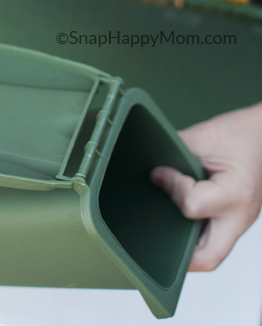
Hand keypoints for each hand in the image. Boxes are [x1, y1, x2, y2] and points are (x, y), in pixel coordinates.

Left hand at [150, 102, 261, 270]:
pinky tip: (178, 218)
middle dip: (178, 250)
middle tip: (155, 230)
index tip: (160, 173)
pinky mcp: (236, 222)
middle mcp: (241, 217)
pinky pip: (213, 239)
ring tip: (164, 224)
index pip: (192, 205)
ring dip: (186, 246)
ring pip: (211, 253)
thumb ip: (175, 154)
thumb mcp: (203, 137)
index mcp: (235, 194)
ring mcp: (240, 223)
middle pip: (207, 257)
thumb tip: (150, 168)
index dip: (170, 186)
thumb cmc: (239, 134)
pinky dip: (194, 234)